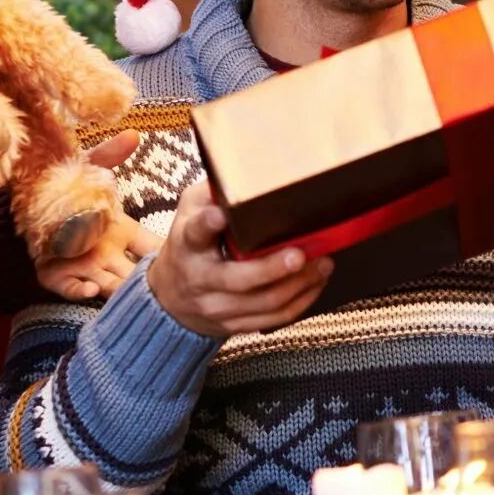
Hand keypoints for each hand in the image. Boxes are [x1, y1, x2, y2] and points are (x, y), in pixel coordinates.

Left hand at [33, 133, 161, 300]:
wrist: (21, 200)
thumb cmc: (60, 185)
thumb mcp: (86, 166)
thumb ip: (109, 154)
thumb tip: (132, 135)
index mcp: (121, 229)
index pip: (152, 247)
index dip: (166, 253)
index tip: (180, 256)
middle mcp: (108, 252)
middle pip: (137, 273)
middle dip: (149, 282)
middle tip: (162, 284)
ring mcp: (85, 266)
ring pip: (112, 285)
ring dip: (121, 290)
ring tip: (128, 288)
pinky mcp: (58, 275)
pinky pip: (74, 289)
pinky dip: (82, 292)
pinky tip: (90, 288)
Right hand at [147, 180, 332, 338]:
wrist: (170, 296)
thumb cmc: (189, 244)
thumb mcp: (190, 210)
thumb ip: (214, 192)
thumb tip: (250, 170)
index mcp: (189, 244)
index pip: (196, 233)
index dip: (208, 223)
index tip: (221, 214)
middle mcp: (201, 278)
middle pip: (238, 280)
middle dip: (272, 268)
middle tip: (300, 254)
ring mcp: (217, 306)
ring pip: (264, 302)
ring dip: (299, 285)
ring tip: (322, 264)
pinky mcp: (234, 324)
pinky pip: (273, 319)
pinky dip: (300, 302)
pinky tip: (315, 284)